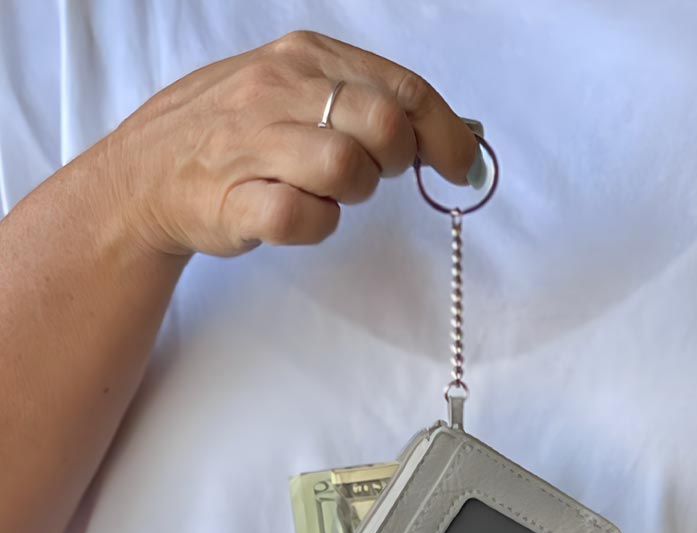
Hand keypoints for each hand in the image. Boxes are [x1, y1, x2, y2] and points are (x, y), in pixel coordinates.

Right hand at [101, 31, 480, 255]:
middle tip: (373, 175)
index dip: (446, 132)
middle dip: (396, 161)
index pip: (403, 87)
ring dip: (352, 194)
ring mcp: (253, 143)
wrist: (145, 173)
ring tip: (324, 191)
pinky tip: (296, 215)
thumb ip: (366, 100)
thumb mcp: (298, 90)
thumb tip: (451, 134)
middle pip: (385, 125)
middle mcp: (280, 88)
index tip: (463, 166)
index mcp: (306, 56)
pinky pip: (304, 217)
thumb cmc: (237, 134)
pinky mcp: (234, 200)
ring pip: (348, 169)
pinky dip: (315, 225)